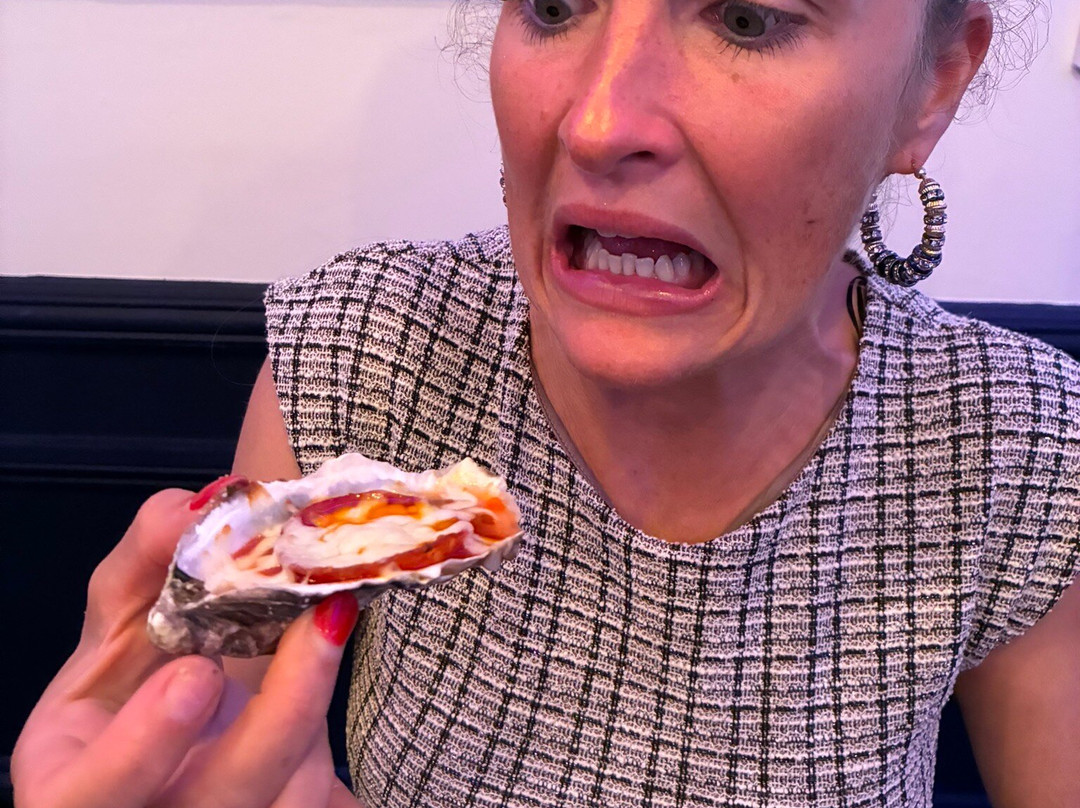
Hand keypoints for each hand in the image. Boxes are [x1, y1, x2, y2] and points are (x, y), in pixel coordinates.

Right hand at [12, 488, 362, 807]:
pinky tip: (329, 686)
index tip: (197, 671)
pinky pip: (327, 800)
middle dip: (280, 716)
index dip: (144, 746)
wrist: (163, 734)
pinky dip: (337, 750)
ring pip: (291, 803)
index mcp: (77, 790)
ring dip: (322, 715)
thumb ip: (144, 560)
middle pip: (222, 801)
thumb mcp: (116, 621)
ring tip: (328, 632)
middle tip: (321, 619)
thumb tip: (199, 504)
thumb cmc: (127, 683)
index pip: (94, 795)